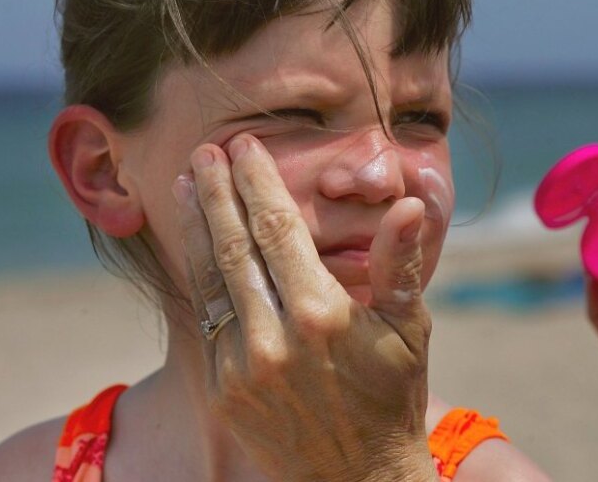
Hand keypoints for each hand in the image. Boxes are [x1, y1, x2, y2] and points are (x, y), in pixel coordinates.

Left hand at [172, 134, 437, 481]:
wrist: (358, 476)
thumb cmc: (392, 395)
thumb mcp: (409, 328)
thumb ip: (399, 263)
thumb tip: (406, 204)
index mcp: (321, 315)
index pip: (279, 230)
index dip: (258, 184)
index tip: (246, 149)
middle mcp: (273, 338)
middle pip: (234, 246)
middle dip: (218, 192)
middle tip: (206, 151)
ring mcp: (240, 367)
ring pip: (210, 279)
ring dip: (196, 227)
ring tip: (188, 185)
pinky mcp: (221, 391)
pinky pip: (207, 320)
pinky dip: (200, 276)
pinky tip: (197, 247)